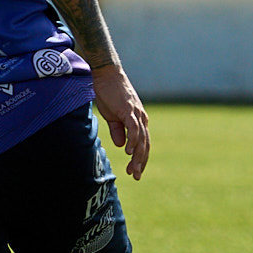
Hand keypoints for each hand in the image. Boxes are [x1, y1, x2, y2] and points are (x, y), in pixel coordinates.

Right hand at [91, 63, 148, 179]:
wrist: (107, 75)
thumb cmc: (109, 94)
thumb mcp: (112, 116)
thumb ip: (117, 130)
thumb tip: (120, 145)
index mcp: (139, 120)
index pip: (143, 143)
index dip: (140, 158)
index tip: (135, 171)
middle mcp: (142, 118)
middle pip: (145, 144)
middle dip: (141, 162)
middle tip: (136, 176)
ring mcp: (136, 114)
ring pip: (141, 139)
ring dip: (137, 156)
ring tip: (133, 169)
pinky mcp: (129, 110)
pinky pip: (133, 128)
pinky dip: (133, 141)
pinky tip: (129, 152)